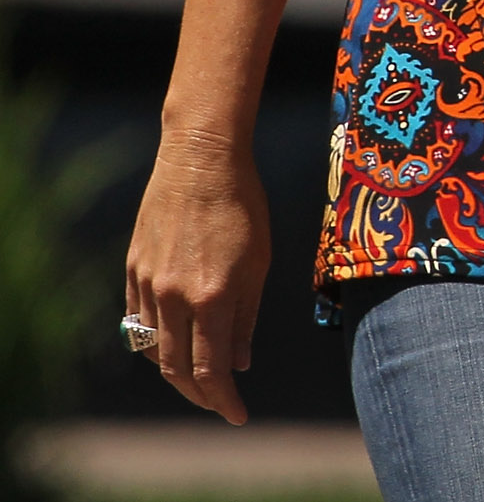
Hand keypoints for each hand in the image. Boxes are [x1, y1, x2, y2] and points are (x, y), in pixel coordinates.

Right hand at [123, 126, 270, 424]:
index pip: (211, 370)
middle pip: (176, 369)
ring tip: (199, 376)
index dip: (223, 400)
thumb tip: (239, 362)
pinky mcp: (133, 270)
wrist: (201, 159)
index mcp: (212, 297)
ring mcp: (148, 285)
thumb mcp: (260, 261)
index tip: (238, 415)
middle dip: (199, 395)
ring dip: (176, 370)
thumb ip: (246, 317)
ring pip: (154, 348)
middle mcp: (174, 297)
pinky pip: (139, 320)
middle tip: (219, 404)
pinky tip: (173, 342)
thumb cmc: (244, 205)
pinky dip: (156, 339)